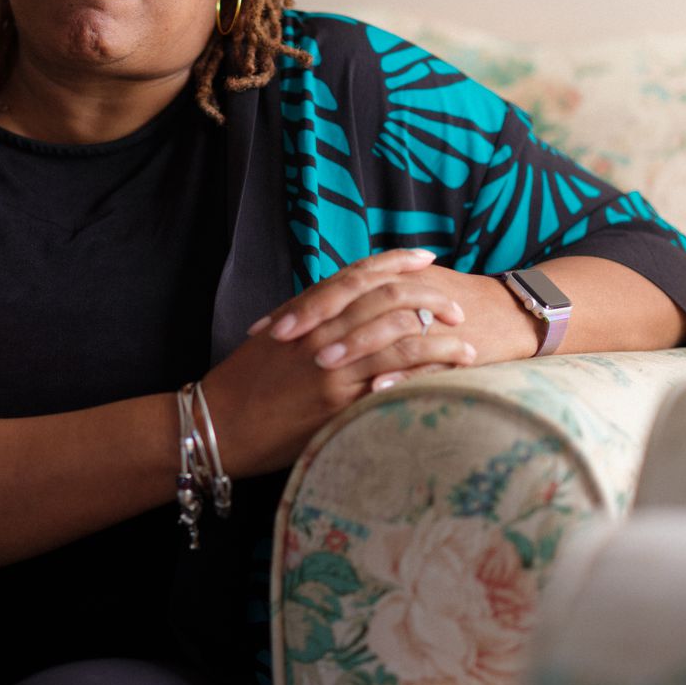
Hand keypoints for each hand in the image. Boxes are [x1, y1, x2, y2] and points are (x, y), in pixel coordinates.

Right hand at [202, 248, 477, 476]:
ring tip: (468, 348)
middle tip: (459, 309)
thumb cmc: (243, 384)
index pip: (359, 274)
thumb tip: (344, 308)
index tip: (426, 259)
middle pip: (390, 300)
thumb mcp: (274, 338)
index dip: (396, 262)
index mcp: (306, 312)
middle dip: (432, 300)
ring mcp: (331, 366)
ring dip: (442, 342)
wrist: (217, 425)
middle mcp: (322, 331)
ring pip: (401, 341)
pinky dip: (423, 377)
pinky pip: (392, 384)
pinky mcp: (337, 402)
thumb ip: (310, 319)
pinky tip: (445, 381)